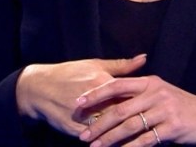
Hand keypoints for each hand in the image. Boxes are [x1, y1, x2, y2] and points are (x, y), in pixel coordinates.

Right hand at [16, 54, 147, 136]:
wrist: (39, 88)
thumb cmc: (69, 73)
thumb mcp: (94, 64)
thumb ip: (121, 65)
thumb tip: (144, 58)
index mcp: (101, 82)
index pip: (129, 95)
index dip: (144, 102)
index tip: (156, 108)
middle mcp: (95, 100)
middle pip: (122, 114)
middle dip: (137, 121)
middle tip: (153, 126)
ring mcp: (85, 117)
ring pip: (111, 130)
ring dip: (125, 136)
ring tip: (140, 140)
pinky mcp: (76, 129)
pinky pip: (97, 139)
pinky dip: (108, 142)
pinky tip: (119, 145)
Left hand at [76, 75, 195, 145]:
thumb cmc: (178, 105)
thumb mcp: (159, 92)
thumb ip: (137, 93)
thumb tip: (107, 98)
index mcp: (148, 82)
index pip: (116, 85)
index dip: (96, 94)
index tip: (78, 103)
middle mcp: (155, 93)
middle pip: (120, 109)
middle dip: (99, 123)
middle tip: (83, 135)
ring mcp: (164, 110)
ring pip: (130, 126)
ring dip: (110, 139)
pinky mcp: (172, 127)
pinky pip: (146, 140)